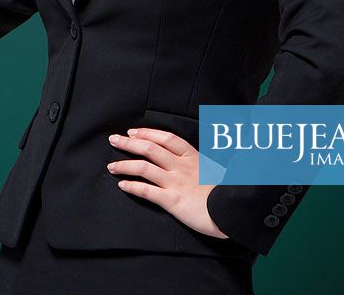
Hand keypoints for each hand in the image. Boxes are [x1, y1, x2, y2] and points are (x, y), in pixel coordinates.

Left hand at [107, 127, 229, 240]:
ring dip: (124, 165)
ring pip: (144, 167)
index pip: (166, 138)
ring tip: (111, 166)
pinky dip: (132, 186)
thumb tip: (188, 159)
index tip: (133, 132)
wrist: (232, 211)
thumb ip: (198, 162)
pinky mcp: (172, 200)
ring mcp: (175, 182)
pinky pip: (146, 190)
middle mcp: (181, 167)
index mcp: (192, 157)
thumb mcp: (214, 170)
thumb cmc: (225, 192)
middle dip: (128, 143)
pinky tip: (122, 185)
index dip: (147, 133)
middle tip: (113, 140)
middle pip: (149, 148)